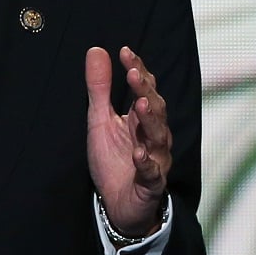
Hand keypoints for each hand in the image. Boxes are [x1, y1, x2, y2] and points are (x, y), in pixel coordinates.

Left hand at [85, 46, 170, 236]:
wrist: (118, 204)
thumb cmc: (113, 160)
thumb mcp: (99, 120)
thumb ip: (99, 88)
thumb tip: (96, 50)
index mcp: (140, 118)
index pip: (144, 88)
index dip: (137, 70)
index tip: (125, 52)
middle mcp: (153, 135)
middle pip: (156, 108)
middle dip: (146, 90)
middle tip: (133, 74)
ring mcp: (155, 159)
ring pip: (159, 137)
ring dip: (150, 121)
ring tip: (141, 106)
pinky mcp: (150, 184)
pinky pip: (152, 172)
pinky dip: (146, 162)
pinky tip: (139, 153)